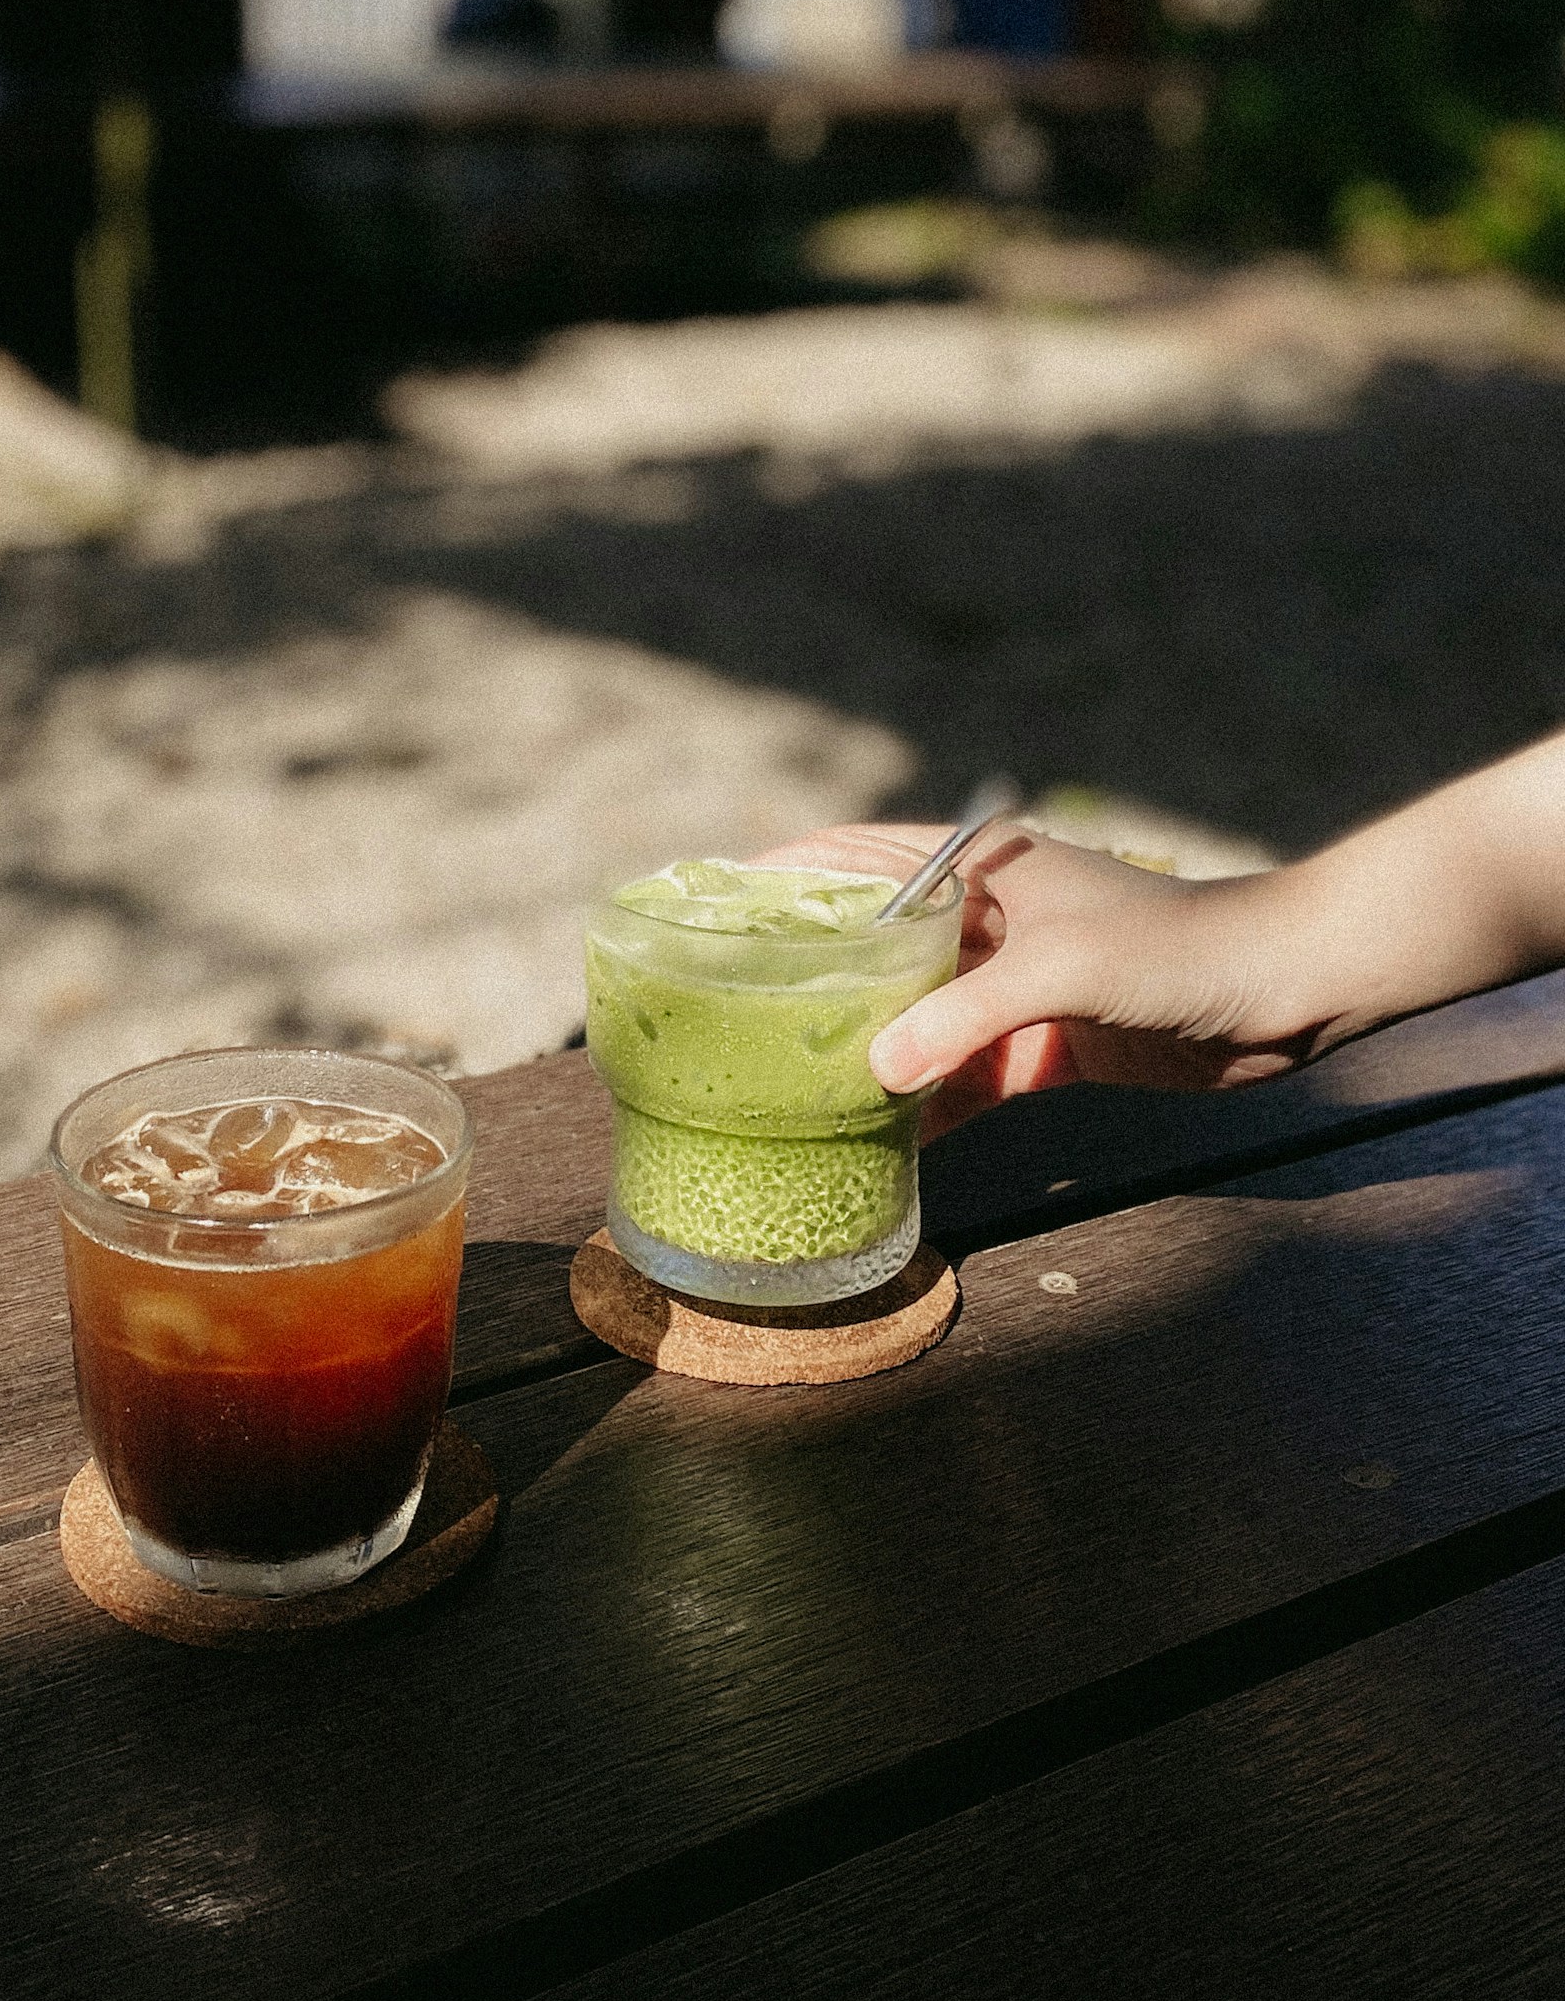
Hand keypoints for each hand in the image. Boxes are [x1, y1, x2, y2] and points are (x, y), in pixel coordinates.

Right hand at [755, 823, 1319, 1142]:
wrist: (1287, 990)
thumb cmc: (1178, 948)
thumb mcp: (1061, 972)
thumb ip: (963, 1016)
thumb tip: (876, 1072)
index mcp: (980, 867)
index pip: (859, 857)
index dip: (788, 877)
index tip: (713, 908)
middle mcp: (985, 920)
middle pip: (875, 947)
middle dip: (813, 981)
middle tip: (734, 1019)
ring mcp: (1011, 986)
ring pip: (912, 1020)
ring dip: (866, 1054)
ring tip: (787, 1089)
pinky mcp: (1041, 1045)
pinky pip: (963, 1077)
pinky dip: (926, 1108)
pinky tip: (877, 1143)